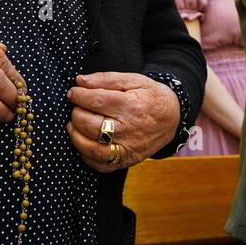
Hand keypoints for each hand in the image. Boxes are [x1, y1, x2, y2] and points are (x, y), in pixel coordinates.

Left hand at [66, 73, 180, 172]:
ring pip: (91, 147)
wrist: (172, 118)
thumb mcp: (134, 80)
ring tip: (74, 124)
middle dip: (76, 113)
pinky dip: (86, 155)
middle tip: (77, 107)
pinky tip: (85, 141)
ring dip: (75, 135)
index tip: (73, 92)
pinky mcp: (126, 161)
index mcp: (131, 106)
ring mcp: (128, 148)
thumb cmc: (150, 96)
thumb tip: (80, 81)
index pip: (96, 101)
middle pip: (90, 124)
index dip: (78, 95)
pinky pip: (100, 165)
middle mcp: (129, 129)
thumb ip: (106, 79)